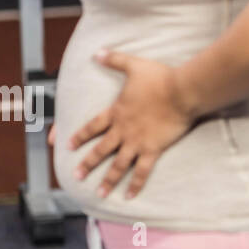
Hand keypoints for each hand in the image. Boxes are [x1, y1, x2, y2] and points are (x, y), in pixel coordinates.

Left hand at [67, 50, 195, 199]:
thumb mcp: (134, 66)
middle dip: (88, 163)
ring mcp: (137, 141)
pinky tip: (129, 196)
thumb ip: (115, 60)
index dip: (80, 136)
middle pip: (101, 149)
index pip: (93, 126)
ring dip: (107, 179)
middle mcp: (123, 130)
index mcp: (117, 112)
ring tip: (98, 192)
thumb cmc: (160, 78)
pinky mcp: (153, 149)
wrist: (182, 91)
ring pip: (118, 164)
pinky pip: (142, 171)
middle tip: (76, 176)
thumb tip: (97, 52)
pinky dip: (135, 184)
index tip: (67, 145)